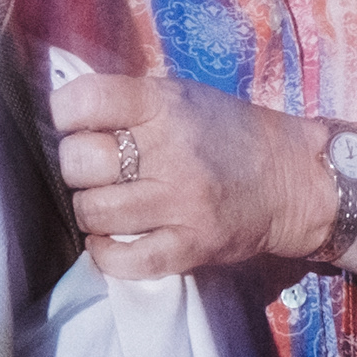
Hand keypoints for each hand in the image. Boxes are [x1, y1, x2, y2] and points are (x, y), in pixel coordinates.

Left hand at [50, 69, 329, 280]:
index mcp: (165, 105)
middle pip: (78, 162)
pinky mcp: (190, 247)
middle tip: (97, 169)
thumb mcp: (182, 97)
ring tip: (109, 202)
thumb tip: (62, 113)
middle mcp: (171, 152)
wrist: (294, 180)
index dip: (66, 114)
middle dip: (77, 167)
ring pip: (92, 211)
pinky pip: (122, 259)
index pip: (84, 101)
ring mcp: (180, 203)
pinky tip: (112, 239)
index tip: (77, 123)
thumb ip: (127, 102)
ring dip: (91, 210)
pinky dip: (104, 252)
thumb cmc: (228, 133)